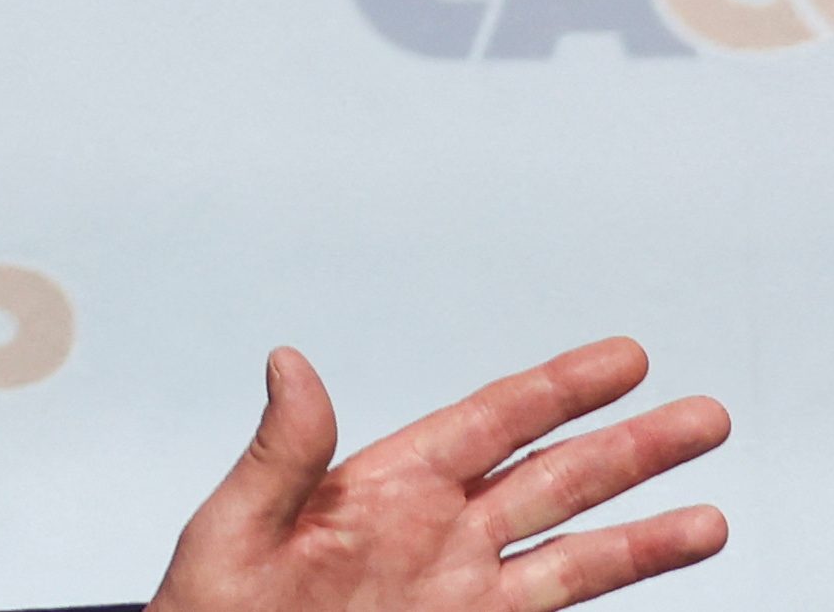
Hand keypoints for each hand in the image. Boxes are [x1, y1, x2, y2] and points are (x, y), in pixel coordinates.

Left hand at [147, 338, 727, 611]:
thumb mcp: (236, 529)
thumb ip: (281, 454)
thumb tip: (288, 361)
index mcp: (381, 489)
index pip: (489, 423)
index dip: (559, 390)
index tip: (624, 359)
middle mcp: (434, 534)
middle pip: (553, 479)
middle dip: (629, 448)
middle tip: (702, 415)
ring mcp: (460, 593)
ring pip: (574, 552)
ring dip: (643, 532)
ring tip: (710, 512)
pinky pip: (557, 610)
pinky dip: (616, 588)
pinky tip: (662, 567)